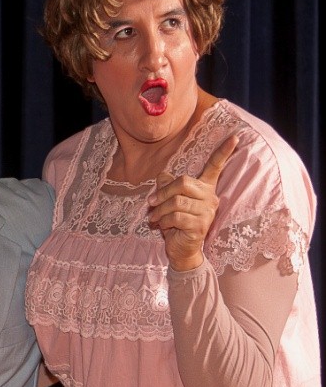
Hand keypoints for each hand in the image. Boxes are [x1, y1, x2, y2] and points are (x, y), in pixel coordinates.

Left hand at [148, 135, 238, 270]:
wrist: (181, 249)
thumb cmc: (176, 223)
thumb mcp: (169, 201)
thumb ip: (167, 186)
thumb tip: (162, 174)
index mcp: (205, 188)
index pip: (215, 167)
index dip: (224, 152)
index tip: (235, 136)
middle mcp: (210, 197)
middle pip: (183, 182)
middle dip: (162, 192)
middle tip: (151, 203)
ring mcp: (207, 212)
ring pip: (176, 201)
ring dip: (160, 210)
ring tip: (156, 218)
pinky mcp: (200, 226)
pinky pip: (176, 216)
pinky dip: (163, 220)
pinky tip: (162, 226)